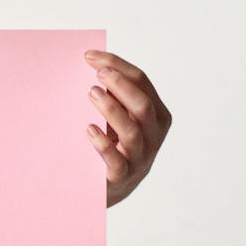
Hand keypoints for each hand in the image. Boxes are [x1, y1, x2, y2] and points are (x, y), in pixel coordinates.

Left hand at [82, 48, 170, 207]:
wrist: (107, 189)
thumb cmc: (111, 145)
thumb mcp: (118, 118)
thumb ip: (113, 96)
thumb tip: (92, 64)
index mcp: (156, 115)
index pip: (142, 82)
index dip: (117, 65)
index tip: (90, 56)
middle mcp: (153, 136)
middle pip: (142, 105)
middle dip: (120, 85)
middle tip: (97, 74)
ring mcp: (140, 158)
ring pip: (132, 131)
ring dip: (112, 109)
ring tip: (91, 94)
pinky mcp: (122, 178)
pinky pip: (117, 161)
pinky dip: (103, 144)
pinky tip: (89, 130)